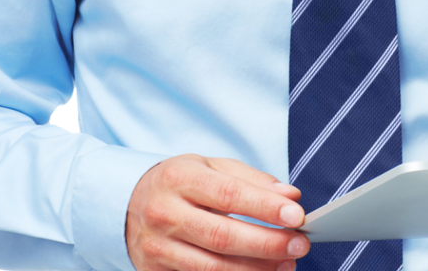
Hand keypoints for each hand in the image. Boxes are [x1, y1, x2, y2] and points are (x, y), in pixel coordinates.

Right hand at [125, 153, 309, 270]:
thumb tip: (290, 196)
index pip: (227, 194)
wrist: (128, 203)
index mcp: (178, 178)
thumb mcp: (209, 167)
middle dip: (267, 243)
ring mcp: (158, 248)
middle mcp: (164, 213)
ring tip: (286, 265)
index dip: (265, 207)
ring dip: (257, 270)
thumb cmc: (179, 183)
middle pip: (222, 236)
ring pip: (213, 269)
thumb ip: (251, 180)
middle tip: (299, 244)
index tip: (297, 214)